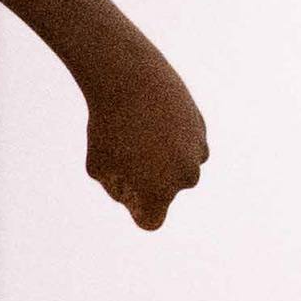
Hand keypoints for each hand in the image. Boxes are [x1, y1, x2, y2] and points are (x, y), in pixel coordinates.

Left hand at [79, 39, 205, 230]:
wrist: (132, 79)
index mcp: (160, 192)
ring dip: (161, 159)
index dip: (135, 208)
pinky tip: (154, 121)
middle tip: (125, 152)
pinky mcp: (202, 128)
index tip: (126, 189)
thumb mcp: (98, 167)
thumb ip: (118, 190)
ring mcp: (197, 151)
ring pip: (176, 167)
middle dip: (147, 181)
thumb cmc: (107, 128)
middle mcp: (186, 177)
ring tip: (139, 134)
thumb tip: (135, 194)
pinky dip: (171, 138)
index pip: (151, 221)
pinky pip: (184, 145)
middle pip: (163, 191)